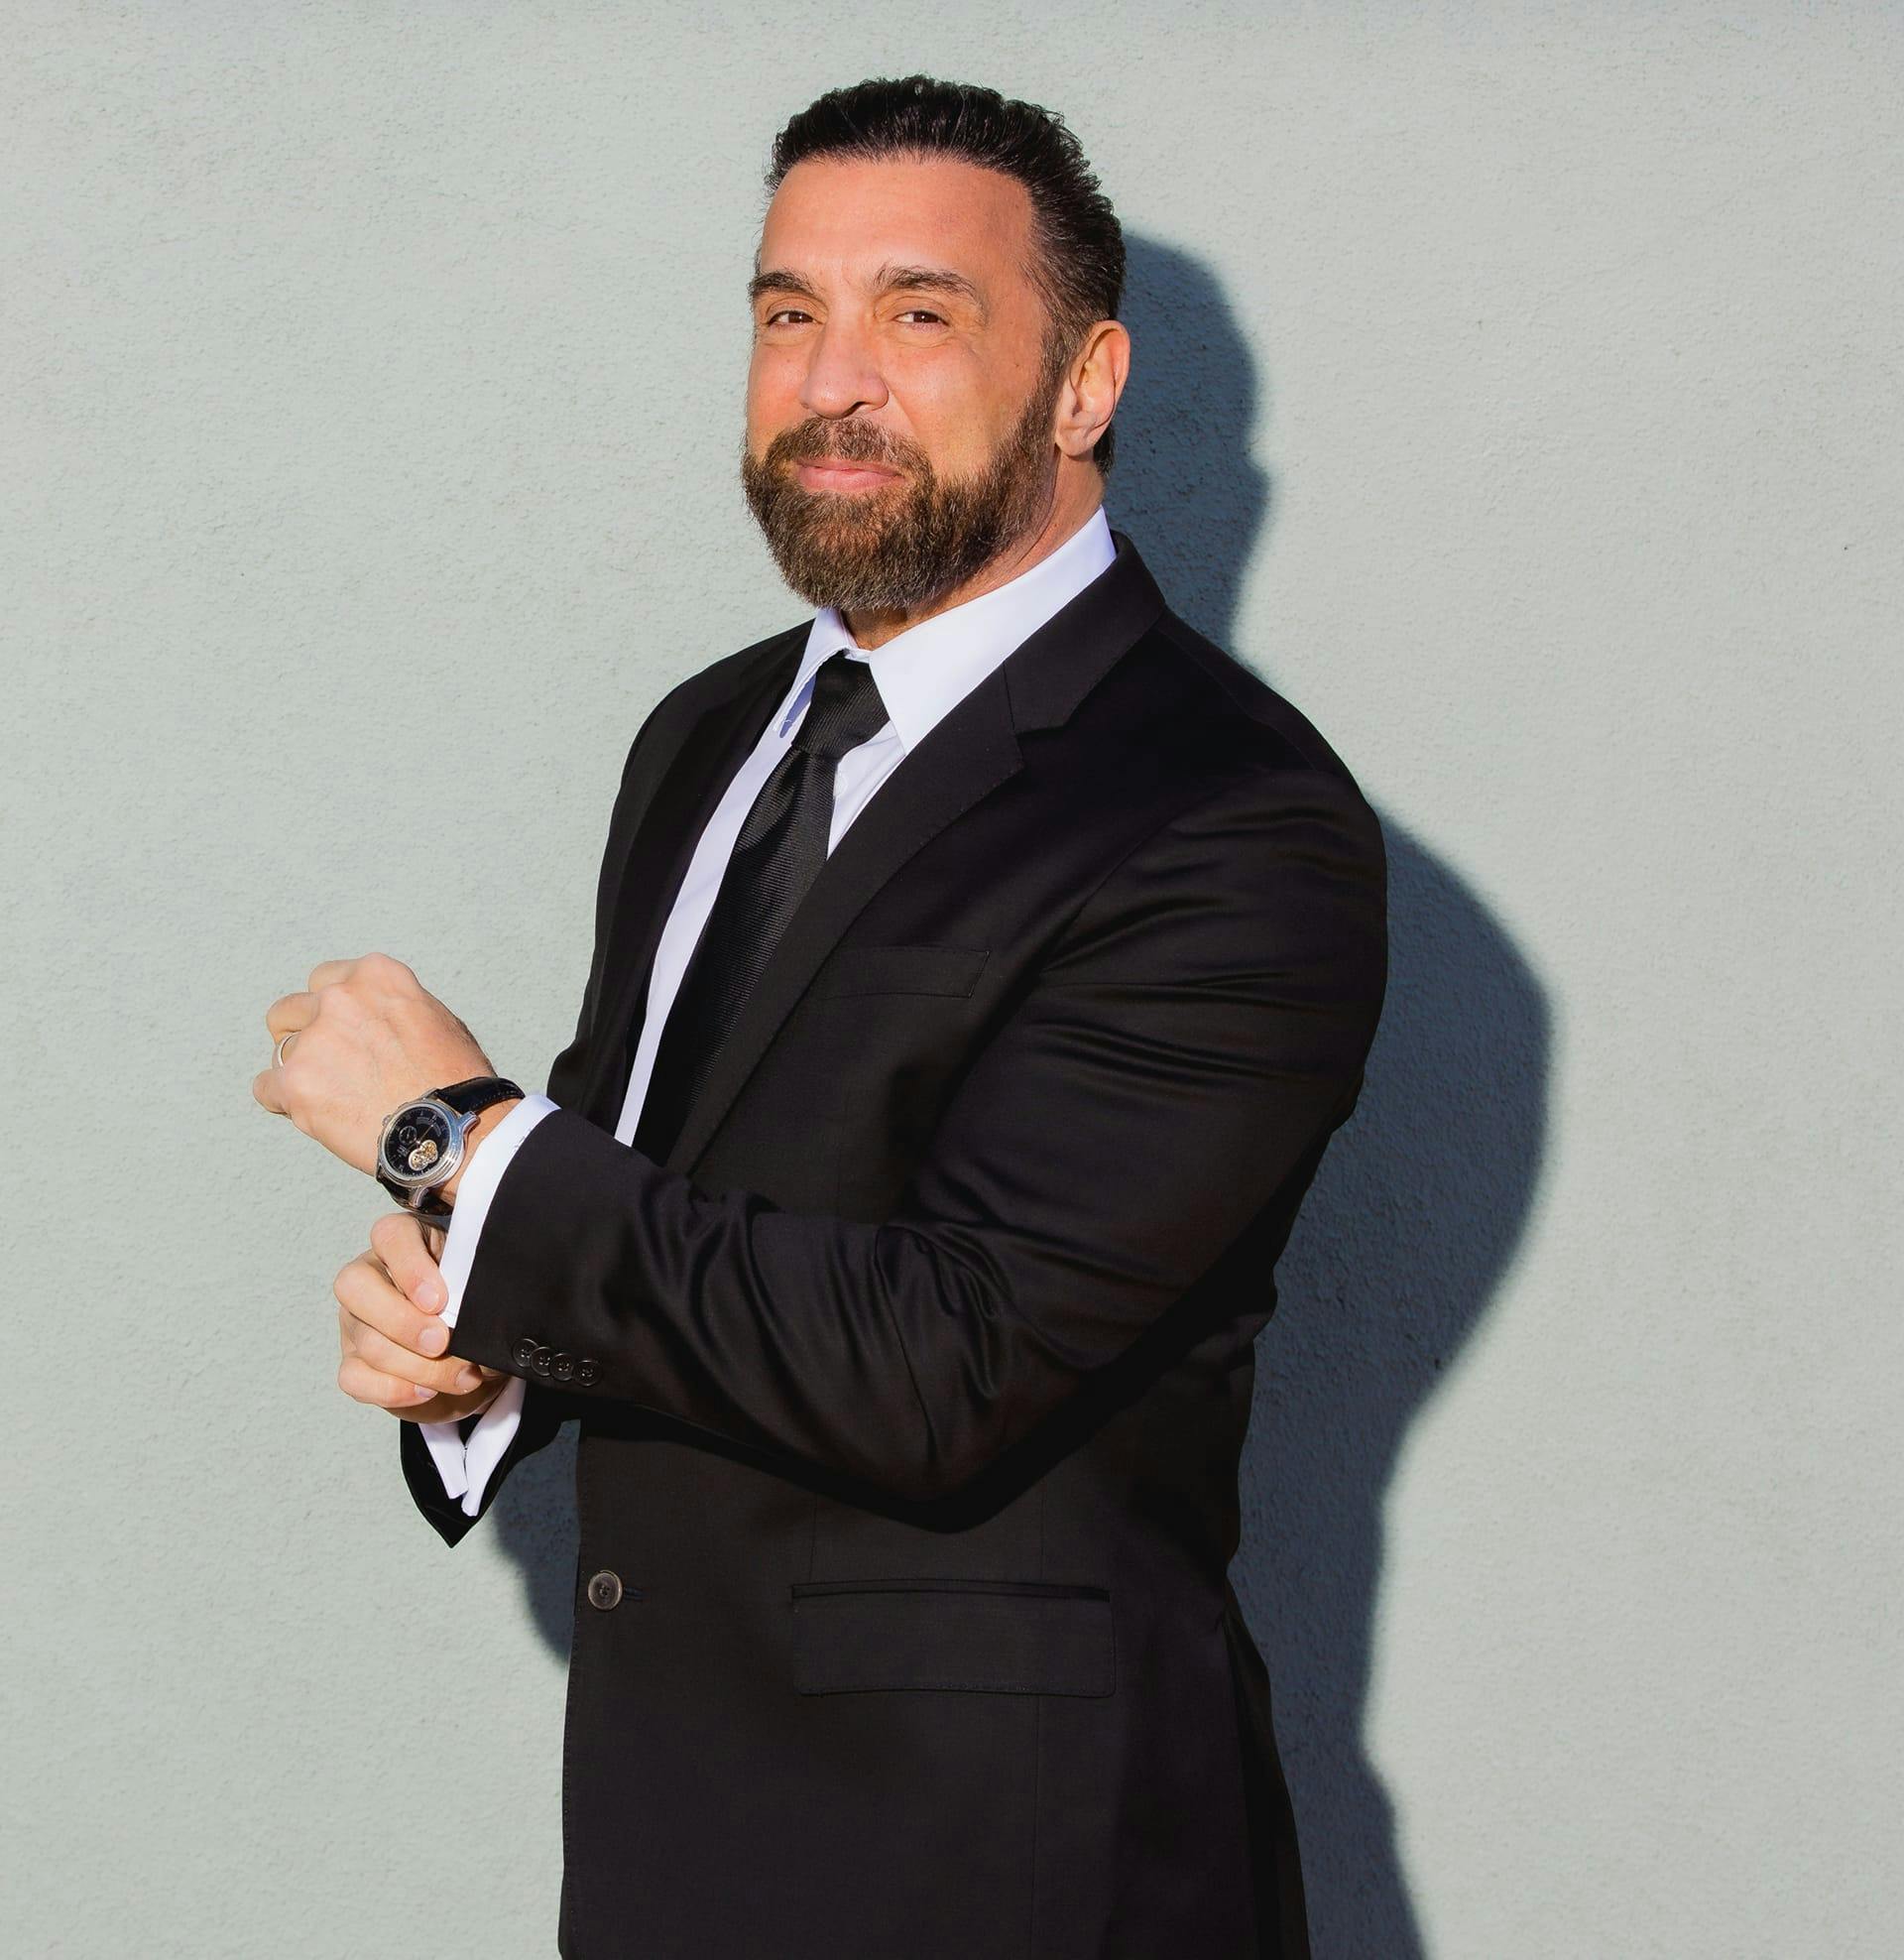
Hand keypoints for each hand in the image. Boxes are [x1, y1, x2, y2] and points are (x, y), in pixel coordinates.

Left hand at [254, 952, 492, 1174]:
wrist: (453, 1128)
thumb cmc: (456, 1080)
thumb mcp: (436, 1018)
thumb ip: (393, 1008)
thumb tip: (377, 1019)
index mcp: (376, 976)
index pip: (327, 980)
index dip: (333, 1011)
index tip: (345, 1034)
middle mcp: (339, 998)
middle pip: (292, 1009)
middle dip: (305, 1034)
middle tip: (328, 1065)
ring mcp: (315, 1040)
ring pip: (279, 1050)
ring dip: (298, 1070)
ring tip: (329, 1097)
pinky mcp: (296, 1083)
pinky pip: (266, 1089)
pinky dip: (285, 1103)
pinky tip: (317, 1115)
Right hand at [335, 1212, 507, 1421]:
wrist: (475, 1364)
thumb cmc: (476, 1315)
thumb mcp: (483, 1295)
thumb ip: (477, 1294)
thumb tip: (476, 1317)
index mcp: (408, 1244)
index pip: (391, 1235)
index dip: (411, 1267)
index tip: (440, 1300)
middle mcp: (374, 1276)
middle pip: (356, 1285)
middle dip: (402, 1321)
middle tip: (441, 1342)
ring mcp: (357, 1321)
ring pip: (366, 1339)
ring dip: (416, 1365)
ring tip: (459, 1375)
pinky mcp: (353, 1361)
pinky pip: (354, 1377)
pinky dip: (393, 1389)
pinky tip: (426, 1391)